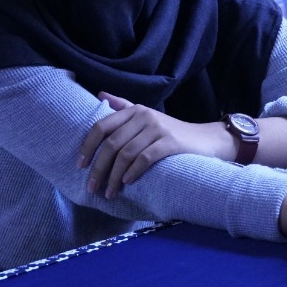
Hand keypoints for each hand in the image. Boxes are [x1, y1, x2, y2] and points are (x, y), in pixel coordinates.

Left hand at [79, 92, 231, 197]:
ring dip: (113, 176)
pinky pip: (145, 158)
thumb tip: (100, 94)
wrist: (206, 140)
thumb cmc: (172, 132)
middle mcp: (144, 116)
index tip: (80, 165)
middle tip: (92, 187)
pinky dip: (133, 172)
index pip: (101, 126)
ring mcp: (158, 128)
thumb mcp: (147, 117)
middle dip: (99, 168)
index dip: (88, 146)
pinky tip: (127, 183)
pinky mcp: (171, 142)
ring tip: (108, 192)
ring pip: (126, 154)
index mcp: (134, 110)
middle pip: (111, 144)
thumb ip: (124, 106)